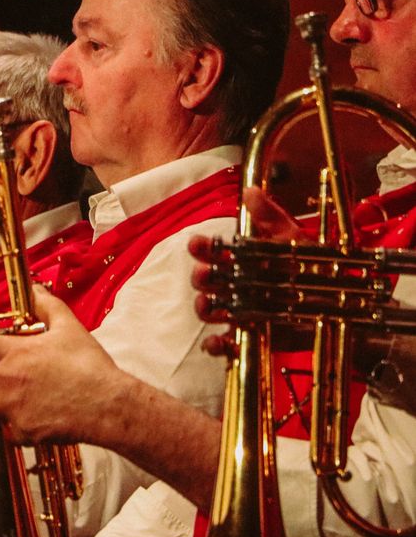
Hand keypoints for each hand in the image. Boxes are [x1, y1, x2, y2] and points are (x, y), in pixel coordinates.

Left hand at [0, 286, 119, 444]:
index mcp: (13, 352)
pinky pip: (1, 433)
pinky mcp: (22, 433)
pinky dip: (5, 429)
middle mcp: (5, 380)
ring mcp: (11, 409)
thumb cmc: (89, 364)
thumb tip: (36, 289)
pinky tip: (17, 420)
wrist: (108, 404)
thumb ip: (48, 305)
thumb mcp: (68, 326)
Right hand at [188, 186, 307, 357]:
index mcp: (242, 260)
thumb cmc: (313, 268)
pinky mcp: (248, 337)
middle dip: (200, 278)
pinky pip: (223, 344)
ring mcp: (240, 311)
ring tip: (208, 306)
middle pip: (206, 280)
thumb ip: (271, 217)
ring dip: (203, 307)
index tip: (197, 245)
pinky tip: (217, 342)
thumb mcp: (293, 239)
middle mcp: (236, 284)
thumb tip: (250, 191)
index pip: (212, 251)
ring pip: (209, 309)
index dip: (201, 247)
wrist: (340, 306)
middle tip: (204, 276)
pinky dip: (215, 345)